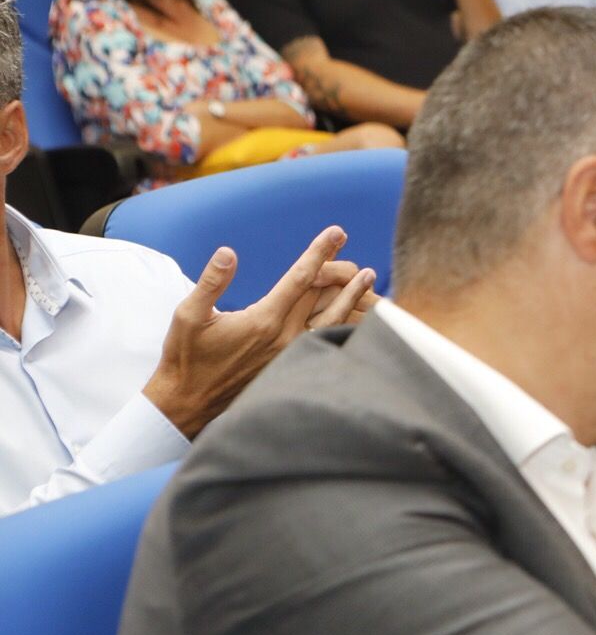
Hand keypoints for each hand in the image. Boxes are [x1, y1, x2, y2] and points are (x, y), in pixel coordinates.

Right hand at [142, 227, 374, 436]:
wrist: (190, 403)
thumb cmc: (186, 357)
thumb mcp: (188, 316)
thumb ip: (210, 282)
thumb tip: (228, 252)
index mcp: (263, 320)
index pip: (301, 277)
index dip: (320, 251)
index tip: (336, 232)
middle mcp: (284, 337)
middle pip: (321, 293)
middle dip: (336, 263)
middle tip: (347, 239)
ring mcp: (292, 353)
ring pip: (333, 318)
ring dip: (352, 295)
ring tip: (370, 275)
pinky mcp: (292, 365)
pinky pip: (326, 338)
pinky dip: (344, 321)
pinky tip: (355, 313)